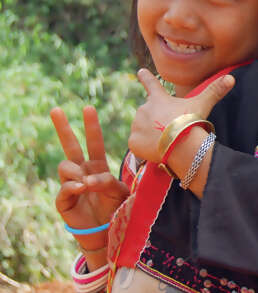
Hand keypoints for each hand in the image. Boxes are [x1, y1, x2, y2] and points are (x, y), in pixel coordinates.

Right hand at [51, 106, 129, 248]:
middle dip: (63, 128)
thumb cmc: (115, 208)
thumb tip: (90, 179)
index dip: (91, 126)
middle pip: (70, 146)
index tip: (88, 108)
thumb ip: (108, 182)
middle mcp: (82, 171)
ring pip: (66, 166)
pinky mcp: (64, 200)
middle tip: (56, 109)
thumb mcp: (119, 192)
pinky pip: (64, 188)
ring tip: (87, 183)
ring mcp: (71, 184)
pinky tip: (81, 189)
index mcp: (97, 166)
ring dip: (77, 171)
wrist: (106, 231)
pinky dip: (72, 187)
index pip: (93, 142)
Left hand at [127, 69, 234, 162]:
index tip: (140, 71)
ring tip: (166, 142)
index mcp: (159, 99)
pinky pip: (138, 146)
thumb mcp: (202, 104)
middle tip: (170, 130)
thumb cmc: (190, 121)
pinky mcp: (133, 142)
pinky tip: (157, 151)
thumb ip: (215, 91)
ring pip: (142, 130)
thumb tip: (231, 78)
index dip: (145, 78)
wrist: (179, 144)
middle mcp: (144, 109)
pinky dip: (145, 149)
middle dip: (156, 121)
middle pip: (148, 114)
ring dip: (151, 135)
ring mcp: (137, 126)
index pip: (151, 84)